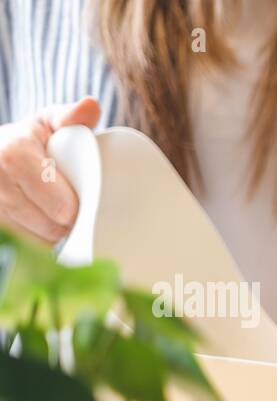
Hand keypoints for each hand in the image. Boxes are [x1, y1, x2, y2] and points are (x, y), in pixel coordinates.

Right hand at [0, 97, 100, 243]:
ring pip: (37, 241)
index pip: (61, 206)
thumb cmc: (27, 140)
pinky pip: (22, 246)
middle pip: (51, 227)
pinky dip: (34, 241)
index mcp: (15, 155)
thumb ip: (70, 116)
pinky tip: (37, 225)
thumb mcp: (46, 122)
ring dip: (51, 235)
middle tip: (72, 211)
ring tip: (54, 215)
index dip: (75, 209)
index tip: (78, 202)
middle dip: (68, 224)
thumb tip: (91, 107)